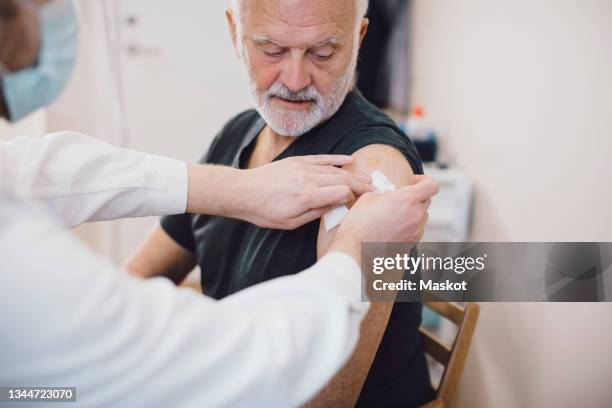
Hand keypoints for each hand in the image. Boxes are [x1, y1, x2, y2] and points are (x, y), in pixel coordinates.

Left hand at [236, 155, 373, 228]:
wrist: (243, 192)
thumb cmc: (264, 211)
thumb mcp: (291, 222)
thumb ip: (316, 213)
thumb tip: (336, 207)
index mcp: (306, 196)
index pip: (341, 193)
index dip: (354, 198)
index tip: (362, 203)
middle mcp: (307, 179)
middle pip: (342, 179)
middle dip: (361, 185)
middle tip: (375, 190)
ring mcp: (303, 167)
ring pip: (335, 169)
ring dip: (353, 174)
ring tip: (368, 179)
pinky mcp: (297, 161)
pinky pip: (322, 158)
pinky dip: (337, 159)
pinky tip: (349, 160)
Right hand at [329, 175, 439, 262]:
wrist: (355, 249)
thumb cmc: (359, 224)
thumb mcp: (369, 197)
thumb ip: (387, 192)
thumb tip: (390, 194)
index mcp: (407, 199)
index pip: (431, 185)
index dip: (424, 180)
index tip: (413, 182)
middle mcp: (416, 216)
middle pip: (426, 201)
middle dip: (414, 197)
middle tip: (397, 199)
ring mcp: (415, 232)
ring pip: (421, 217)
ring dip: (411, 213)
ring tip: (392, 215)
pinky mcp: (411, 244)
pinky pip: (415, 230)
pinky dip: (407, 227)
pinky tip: (391, 228)